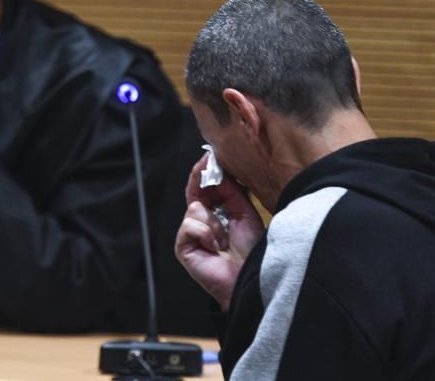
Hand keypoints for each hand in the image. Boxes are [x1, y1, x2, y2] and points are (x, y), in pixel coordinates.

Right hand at [175, 153, 264, 309]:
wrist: (249, 279)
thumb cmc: (251, 252)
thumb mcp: (244, 213)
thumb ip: (231, 192)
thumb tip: (221, 170)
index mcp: (216, 213)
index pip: (204, 187)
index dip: (205, 171)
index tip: (210, 155)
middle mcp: (201, 222)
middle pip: (194, 192)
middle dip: (204, 180)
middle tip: (208, 165)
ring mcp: (190, 235)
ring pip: (194, 208)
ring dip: (214, 222)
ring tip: (224, 240)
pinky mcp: (183, 246)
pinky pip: (190, 225)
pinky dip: (206, 233)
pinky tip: (216, 247)